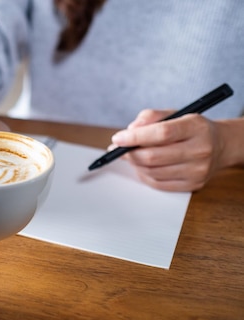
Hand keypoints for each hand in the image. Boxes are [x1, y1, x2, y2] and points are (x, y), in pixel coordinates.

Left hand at [110, 109, 225, 191]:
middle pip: (153, 156)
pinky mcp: (193, 185)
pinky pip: (158, 184)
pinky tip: (143, 166)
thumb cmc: (191, 129)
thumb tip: (130, 130)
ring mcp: (198, 170)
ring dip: (135, 164)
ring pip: (152, 172)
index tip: (117, 138)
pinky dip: (144, 175)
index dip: (135, 137)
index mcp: (196, 127)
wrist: (221, 146)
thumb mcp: (175, 114)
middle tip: (119, 148)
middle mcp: (200, 150)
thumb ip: (151, 117)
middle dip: (130, 153)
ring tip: (132, 155)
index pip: (161, 133)